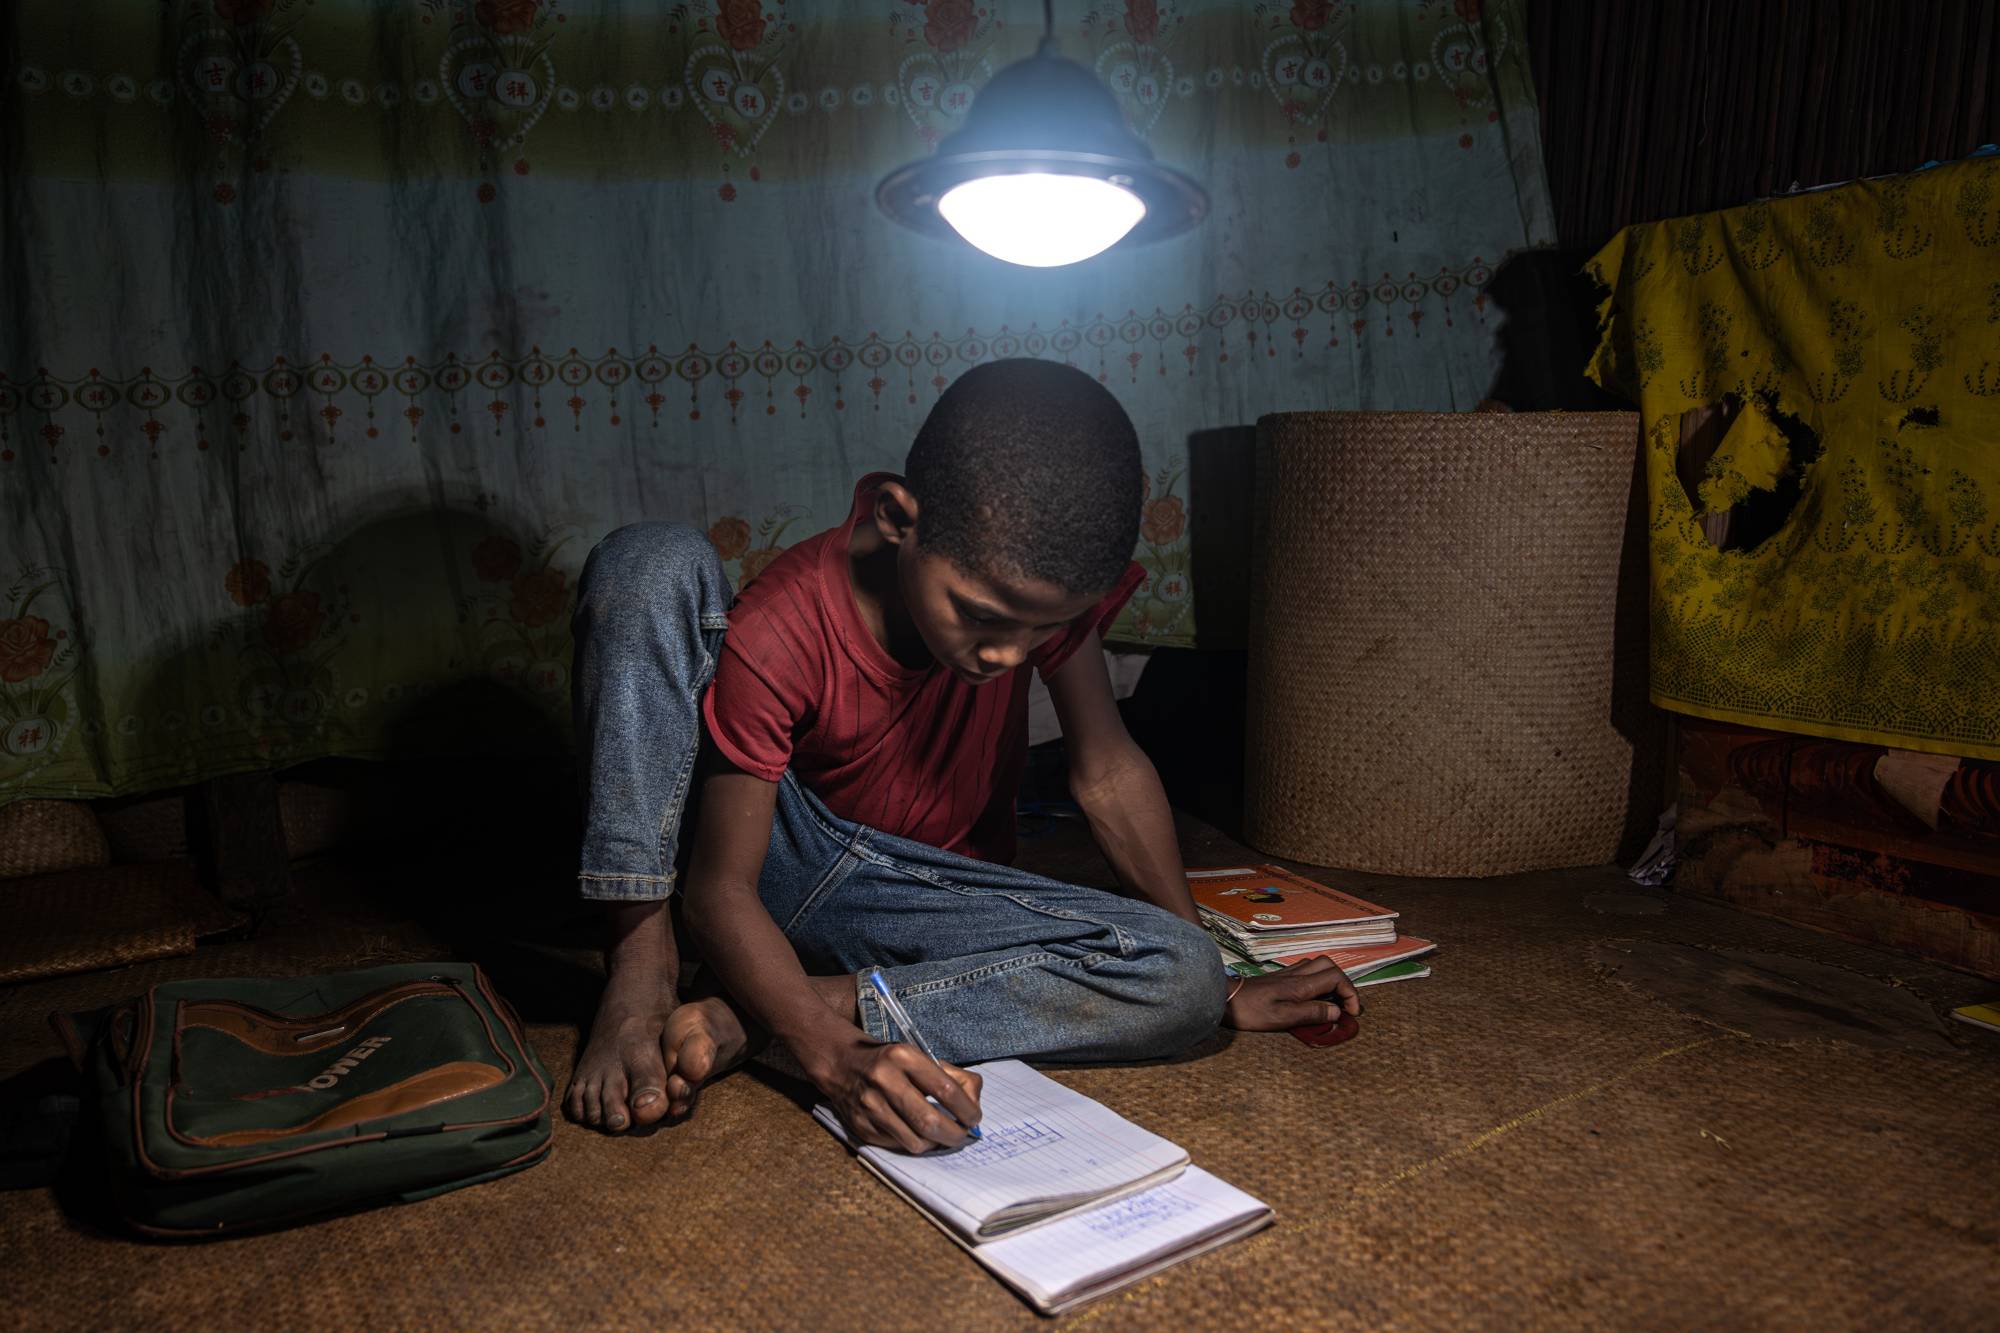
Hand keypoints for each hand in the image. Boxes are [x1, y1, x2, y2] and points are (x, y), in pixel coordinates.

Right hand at [810, 1035, 982, 1152]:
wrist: (841, 1063)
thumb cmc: (890, 1061)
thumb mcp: (920, 1056)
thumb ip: (953, 1076)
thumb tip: (974, 1103)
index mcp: (903, 1057)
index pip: (946, 1089)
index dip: (967, 1110)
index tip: (974, 1118)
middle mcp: (884, 1080)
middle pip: (930, 1122)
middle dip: (954, 1134)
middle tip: (963, 1135)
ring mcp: (869, 1106)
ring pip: (915, 1142)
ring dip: (936, 1143)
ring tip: (940, 1135)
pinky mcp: (861, 1127)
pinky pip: (898, 1146)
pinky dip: (914, 1143)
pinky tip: (917, 1133)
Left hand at [1224, 957, 1361, 1030]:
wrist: (1224, 999)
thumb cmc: (1251, 1011)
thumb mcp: (1282, 1018)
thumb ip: (1311, 1013)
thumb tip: (1336, 1012)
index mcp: (1300, 985)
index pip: (1336, 977)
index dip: (1350, 993)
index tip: (1351, 1012)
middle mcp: (1297, 975)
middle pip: (1329, 965)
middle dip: (1343, 983)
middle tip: (1343, 1005)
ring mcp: (1287, 974)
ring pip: (1317, 966)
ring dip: (1330, 981)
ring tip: (1330, 1002)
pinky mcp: (1279, 978)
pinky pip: (1305, 971)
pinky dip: (1316, 980)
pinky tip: (1311, 996)